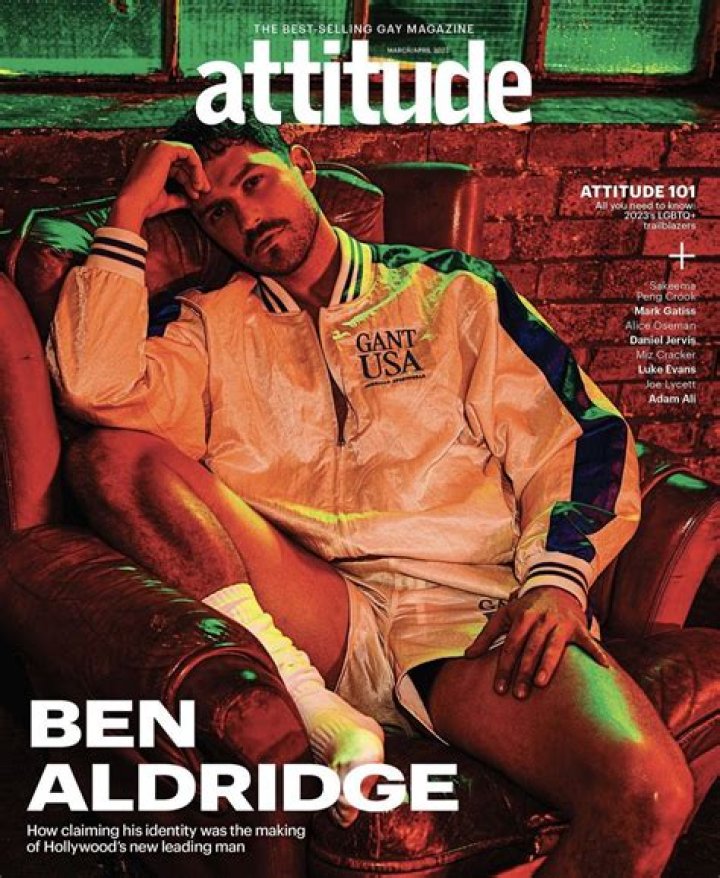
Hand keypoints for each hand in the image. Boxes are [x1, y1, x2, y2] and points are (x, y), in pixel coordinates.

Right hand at [108, 140, 210, 231]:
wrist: (135, 204)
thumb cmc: (147, 203)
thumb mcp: (166, 199)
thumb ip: (178, 197)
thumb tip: (189, 201)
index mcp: (150, 159)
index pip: (176, 165)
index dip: (189, 179)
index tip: (197, 195)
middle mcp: (152, 149)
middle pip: (183, 160)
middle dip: (196, 175)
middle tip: (205, 191)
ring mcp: (157, 146)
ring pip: (187, 156)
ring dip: (197, 173)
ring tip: (200, 190)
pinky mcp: (164, 148)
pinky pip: (189, 152)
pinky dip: (196, 167)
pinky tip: (198, 182)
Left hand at [464, 587, 607, 698]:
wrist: (555, 585)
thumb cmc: (526, 606)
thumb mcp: (504, 615)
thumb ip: (486, 636)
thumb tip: (467, 656)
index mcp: (522, 616)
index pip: (511, 645)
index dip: (504, 667)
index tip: (499, 688)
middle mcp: (542, 619)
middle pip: (531, 648)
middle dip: (524, 671)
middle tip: (519, 694)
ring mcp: (561, 622)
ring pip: (554, 646)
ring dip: (548, 665)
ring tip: (541, 684)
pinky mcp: (579, 626)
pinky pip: (588, 641)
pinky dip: (597, 652)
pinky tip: (604, 667)